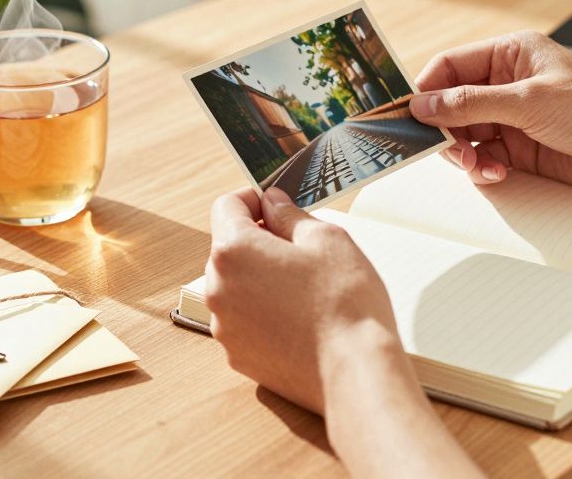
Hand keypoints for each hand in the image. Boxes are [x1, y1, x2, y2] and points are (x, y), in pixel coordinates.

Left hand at [205, 186, 403, 413]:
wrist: (353, 372)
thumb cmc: (344, 303)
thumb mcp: (326, 239)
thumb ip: (290, 215)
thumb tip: (273, 203)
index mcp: (234, 251)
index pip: (227, 206)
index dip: (253, 199)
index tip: (275, 205)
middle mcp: (218, 288)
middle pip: (229, 249)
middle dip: (259, 241)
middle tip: (301, 248)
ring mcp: (225, 327)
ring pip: (236, 286)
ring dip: (260, 279)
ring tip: (305, 289)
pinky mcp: (239, 356)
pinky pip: (244, 321)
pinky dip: (263, 313)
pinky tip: (299, 318)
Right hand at [412, 30, 571, 194]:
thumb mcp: (531, 101)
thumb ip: (472, 103)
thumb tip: (425, 104)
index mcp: (512, 54)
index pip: (451, 66)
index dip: (427, 90)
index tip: (409, 115)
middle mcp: (509, 84)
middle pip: (452, 104)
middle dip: (446, 129)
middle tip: (448, 150)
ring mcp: (515, 118)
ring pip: (465, 135)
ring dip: (464, 154)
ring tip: (479, 166)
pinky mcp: (523, 149)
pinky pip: (485, 158)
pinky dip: (483, 168)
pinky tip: (496, 173)